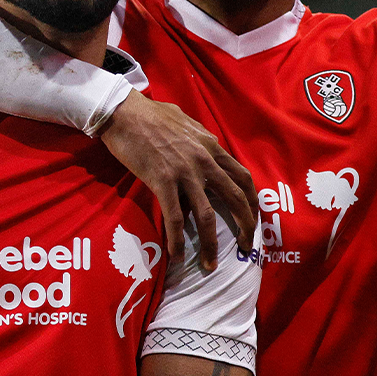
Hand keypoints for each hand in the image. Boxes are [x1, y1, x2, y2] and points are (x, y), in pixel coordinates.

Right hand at [99, 91, 257, 269]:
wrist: (124, 111)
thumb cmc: (151, 115)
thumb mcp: (186, 124)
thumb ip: (200, 141)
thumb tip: (207, 150)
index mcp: (211, 147)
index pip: (242, 177)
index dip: (252, 201)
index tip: (252, 218)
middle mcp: (204, 160)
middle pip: (236, 198)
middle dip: (245, 225)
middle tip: (246, 245)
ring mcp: (185, 172)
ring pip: (208, 215)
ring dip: (212, 244)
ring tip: (211, 264)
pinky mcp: (162, 182)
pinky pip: (175, 219)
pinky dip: (177, 241)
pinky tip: (177, 257)